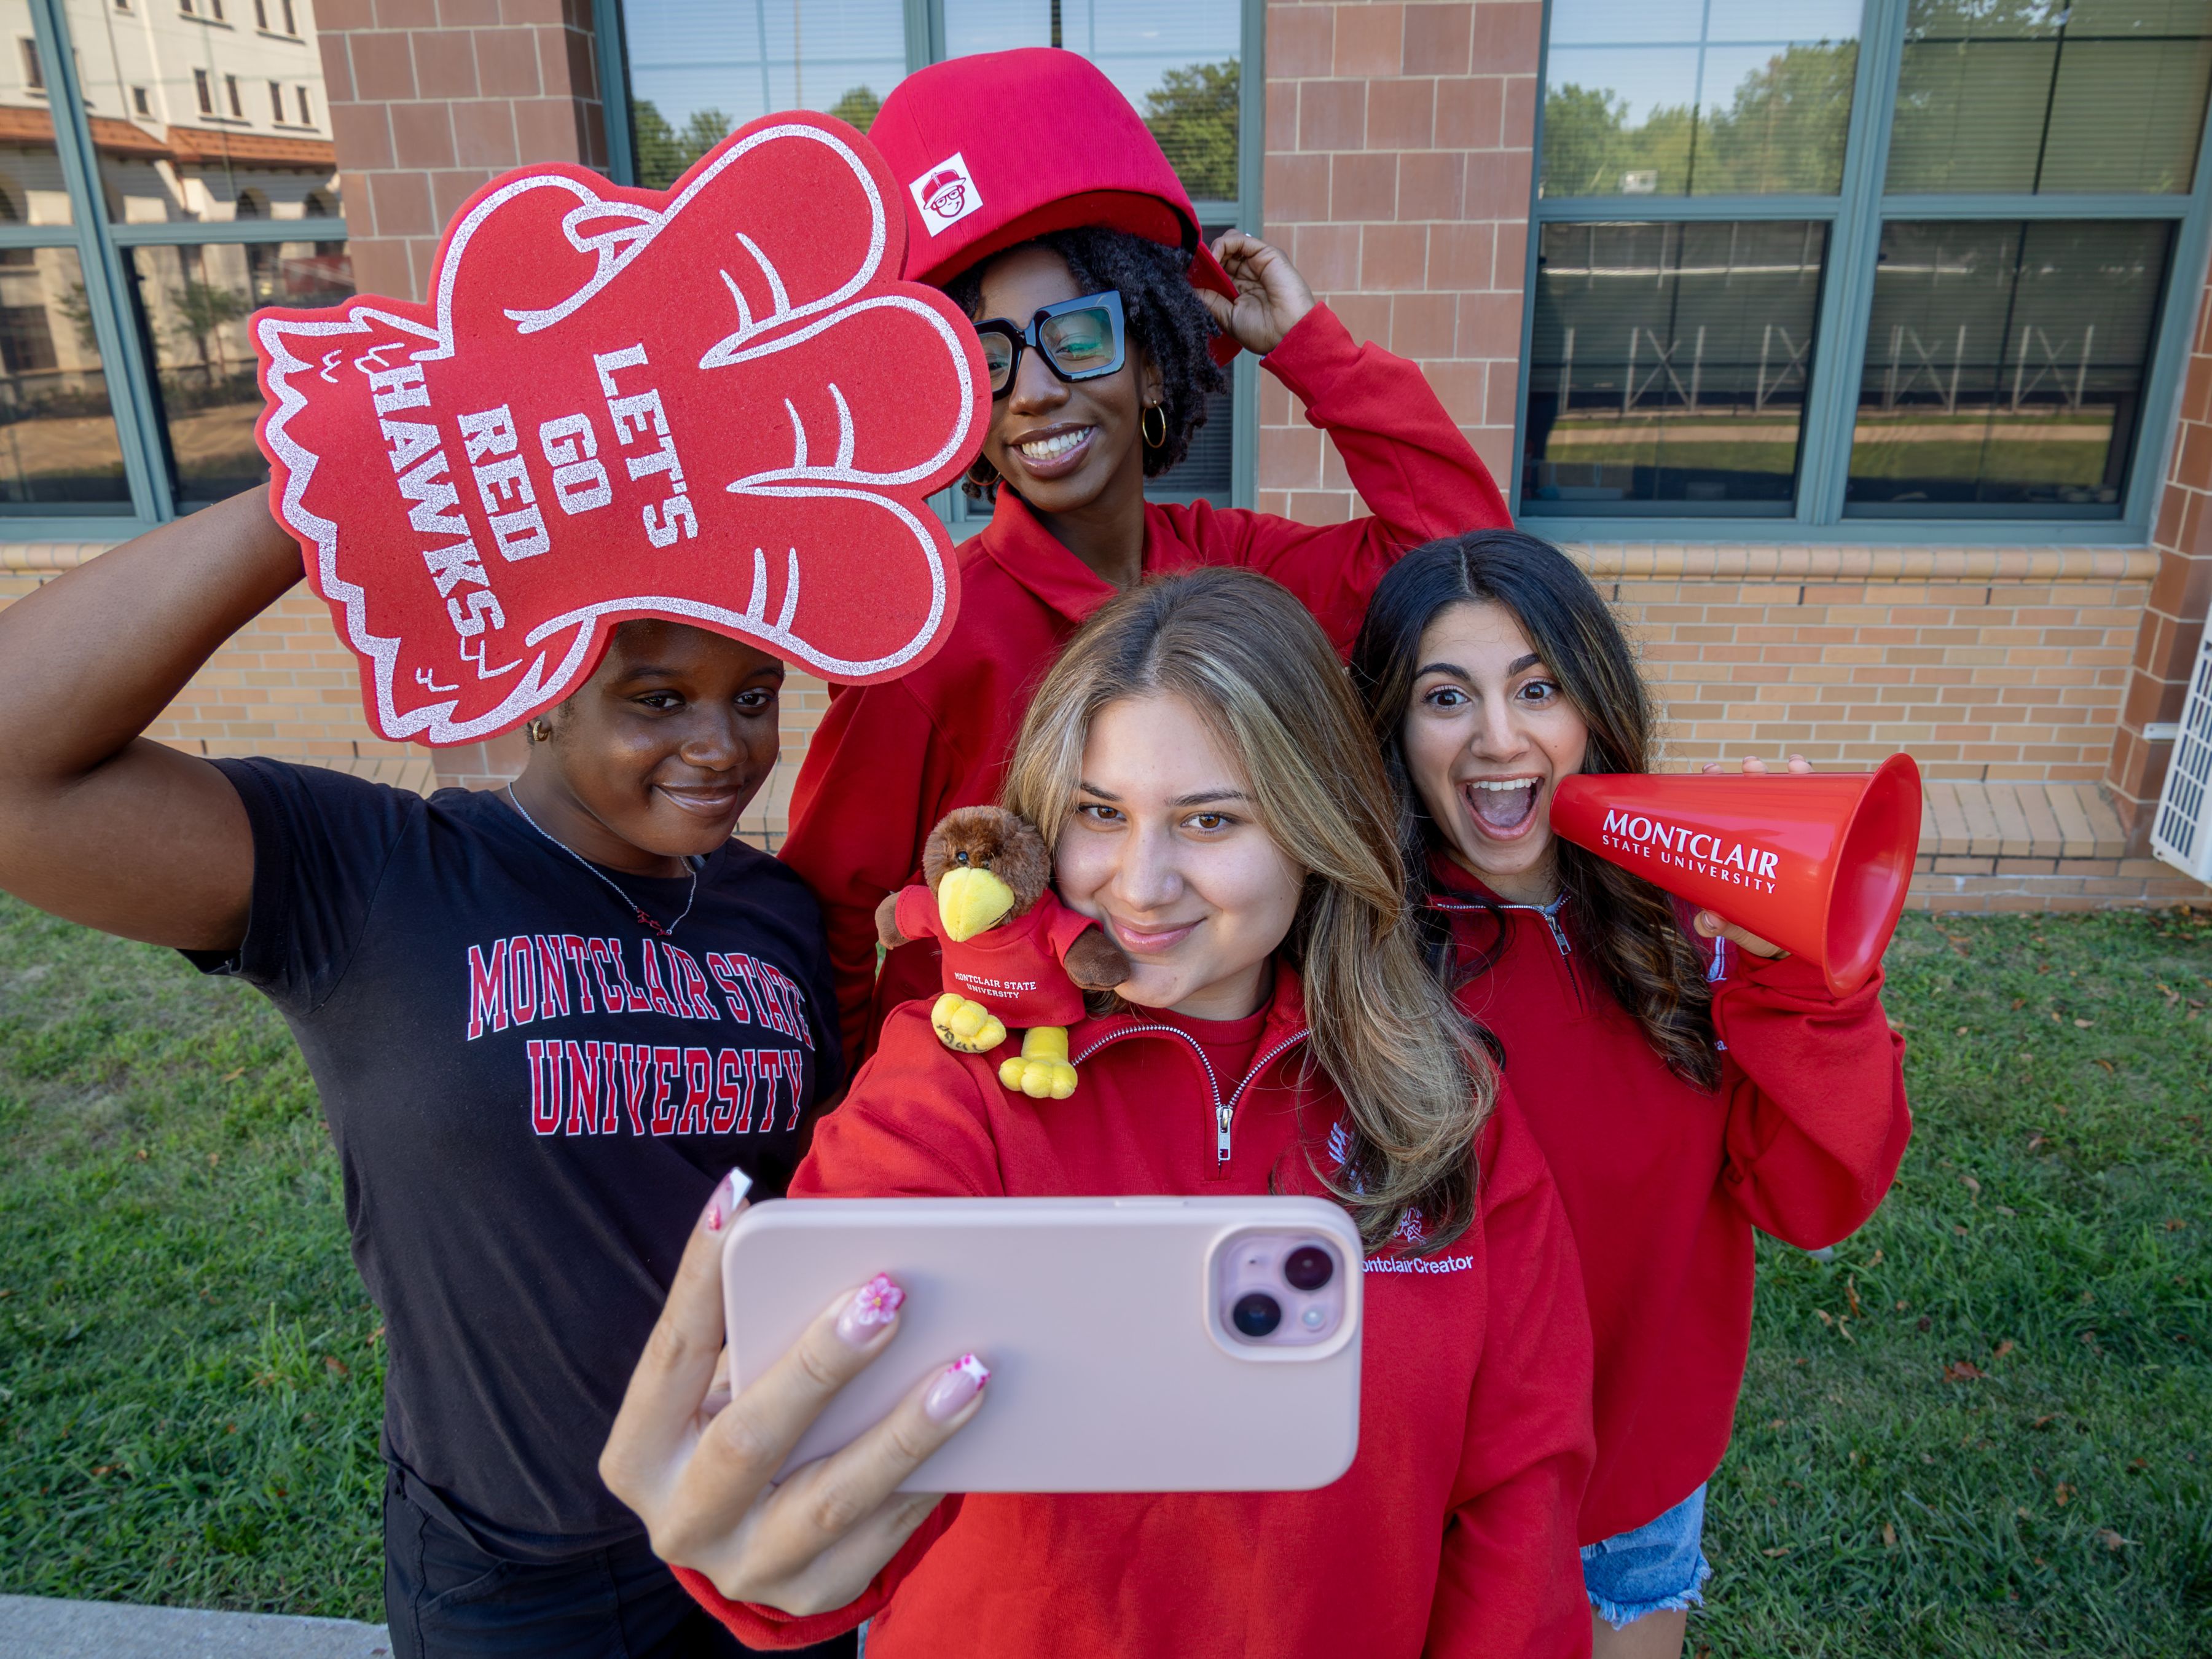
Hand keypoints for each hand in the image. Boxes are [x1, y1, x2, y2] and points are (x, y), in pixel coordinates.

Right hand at [600, 1173, 988, 1615]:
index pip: (670, 1353)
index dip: (699, 1277)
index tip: (739, 1203)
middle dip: (821, 1365)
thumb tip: (800, 1241)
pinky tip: (973, 1426)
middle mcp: (682, 1519)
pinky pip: (882, 1535)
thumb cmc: (740, 1422)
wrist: (746, 1539)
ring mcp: (747, 1568)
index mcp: (640, 1452)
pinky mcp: (812, 1593)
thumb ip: (747, 1332)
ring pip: (832, 1500)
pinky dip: (928, 1475)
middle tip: (887, 1296)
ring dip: (905, 1432)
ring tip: (968, 1370)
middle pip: (750, 1440)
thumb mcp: (719, 1384)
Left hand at [1199, 232, 1314, 356]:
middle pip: (1221, 257)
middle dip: (1205, 260)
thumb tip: (1188, 290)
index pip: (1216, 273)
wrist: (1289, 334)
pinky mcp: (1266, 254)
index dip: (1202, 272)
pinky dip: (1222, 244)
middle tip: (1191, 268)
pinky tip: (1214, 257)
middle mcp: (1248, 276)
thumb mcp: (1228, 317)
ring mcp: (1257, 263)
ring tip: (1205, 264)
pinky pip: (1239, 240)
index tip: (1187, 276)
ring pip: (1228, 244)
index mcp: (1240, 292)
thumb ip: (1210, 300)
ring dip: (1212, 251)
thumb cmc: (1263, 332)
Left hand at [1690, 754, 1812, 957]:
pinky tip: (1819, 776)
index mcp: (1739, 847)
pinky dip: (1826, 794)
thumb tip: (1708, 921)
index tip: (1709, 770)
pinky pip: (1826, 818)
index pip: (1727, 809)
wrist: (1795, 945)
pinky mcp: (1821, 850)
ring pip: (1793, 801)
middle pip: (1758, 796)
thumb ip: (1722, 925)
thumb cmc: (1760, 928)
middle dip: (1755, 774)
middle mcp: (1766, 837)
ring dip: (1792, 777)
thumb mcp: (1740, 925)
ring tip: (1792, 766)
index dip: (1717, 786)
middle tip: (1751, 766)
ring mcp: (1794, 841)